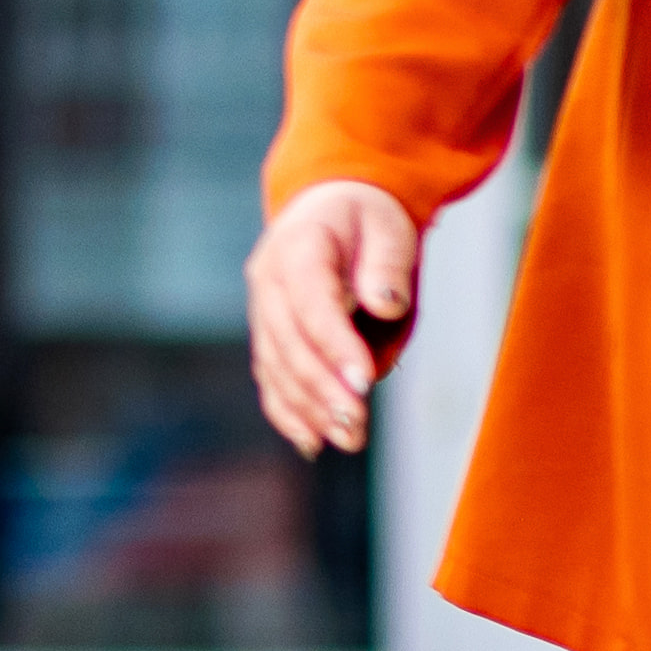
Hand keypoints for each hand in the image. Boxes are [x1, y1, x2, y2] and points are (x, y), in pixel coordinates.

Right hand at [244, 178, 420, 456]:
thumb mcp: (388, 226)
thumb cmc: (366, 218)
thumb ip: (387, 265)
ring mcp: (262, 311)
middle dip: (321, 388)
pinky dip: (287, 412)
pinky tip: (312, 442)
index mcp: (296, 248)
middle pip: (288, 344)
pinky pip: (270, 378)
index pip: (311, 302)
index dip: (334, 344)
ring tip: (348, 439)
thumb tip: (384, 307)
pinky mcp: (268, 336)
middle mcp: (267, 282)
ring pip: (276, 368)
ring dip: (309, 408)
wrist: (330, 208)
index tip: (363, 381)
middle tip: (356, 425)